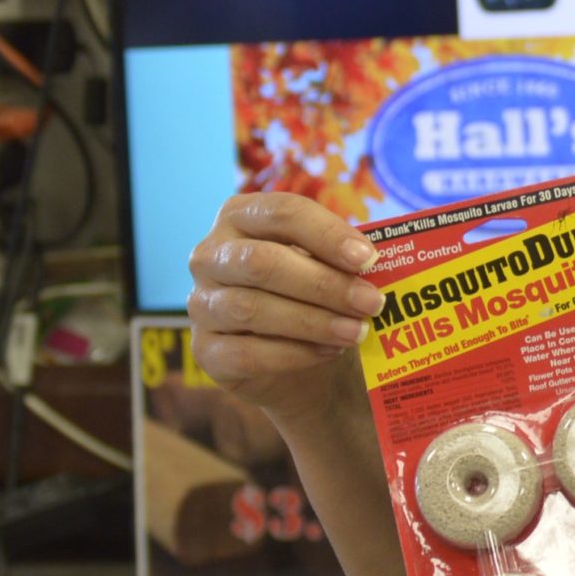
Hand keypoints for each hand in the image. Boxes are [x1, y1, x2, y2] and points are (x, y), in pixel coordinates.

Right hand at [186, 193, 382, 427]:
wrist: (297, 362)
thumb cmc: (313, 298)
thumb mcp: (328, 268)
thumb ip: (343, 259)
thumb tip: (373, 262)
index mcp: (241, 217)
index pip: (282, 212)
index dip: (327, 234)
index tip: (369, 259)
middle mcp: (211, 256)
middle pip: (263, 262)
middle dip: (324, 284)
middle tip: (371, 303)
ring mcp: (201, 303)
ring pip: (252, 308)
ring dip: (313, 321)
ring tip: (357, 332)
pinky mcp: (204, 350)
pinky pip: (245, 353)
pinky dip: (293, 354)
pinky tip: (328, 351)